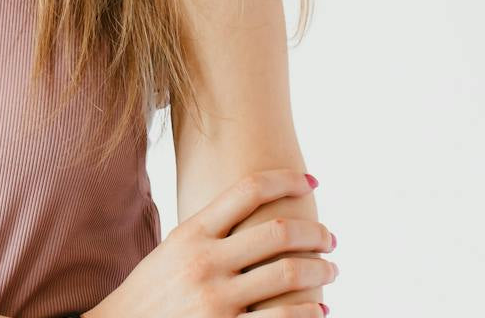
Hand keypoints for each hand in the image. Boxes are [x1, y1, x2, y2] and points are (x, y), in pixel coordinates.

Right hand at [85, 168, 336, 317]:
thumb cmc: (153, 292)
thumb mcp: (174, 250)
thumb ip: (210, 234)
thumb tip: (258, 218)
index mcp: (192, 232)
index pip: (247, 190)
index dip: (285, 180)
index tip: (311, 182)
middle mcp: (205, 261)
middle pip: (277, 231)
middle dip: (315, 232)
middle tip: (330, 238)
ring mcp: (216, 299)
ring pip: (288, 273)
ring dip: (320, 269)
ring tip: (331, 270)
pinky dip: (308, 311)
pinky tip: (318, 308)